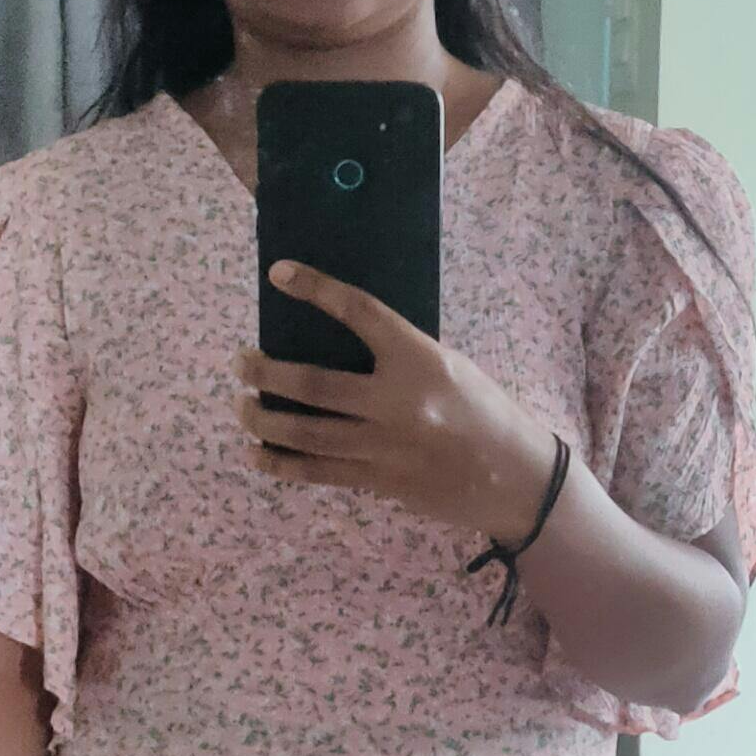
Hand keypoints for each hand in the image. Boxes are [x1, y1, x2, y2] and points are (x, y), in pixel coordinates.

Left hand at [235, 261, 556, 544]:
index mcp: (420, 359)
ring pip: (305, 433)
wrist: (515, 476)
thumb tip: (338, 343)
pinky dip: (279, 463)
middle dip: (266, 372)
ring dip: (263, 419)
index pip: (360, 312)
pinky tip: (256, 453)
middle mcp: (399, 402)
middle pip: (313, 385)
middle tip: (240, 362)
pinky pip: (316, 471)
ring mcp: (385, 446)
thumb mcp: (449, 366)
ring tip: (242, 406)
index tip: (279, 274)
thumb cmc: (483, 412)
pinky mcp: (378, 482)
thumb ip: (400, 356)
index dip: (317, 289)